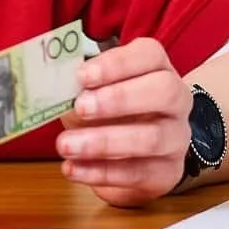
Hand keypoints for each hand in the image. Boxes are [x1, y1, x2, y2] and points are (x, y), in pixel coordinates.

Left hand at [55, 38, 191, 206]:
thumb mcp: (94, 95)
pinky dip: (100, 172)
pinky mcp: (167, 173)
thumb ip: (78, 90)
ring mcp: (176, 138)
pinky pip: (137, 173)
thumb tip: (52, 90)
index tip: (82, 75)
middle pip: (164, 91)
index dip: (117, 64)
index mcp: (159, 69)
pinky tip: (73, 168)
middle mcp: (176, 101)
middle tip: (81, 107)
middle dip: (119, 98)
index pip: (150, 55)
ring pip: (152, 138)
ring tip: (66, 145)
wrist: (138, 159)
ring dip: (104, 141)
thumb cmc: (112, 116)